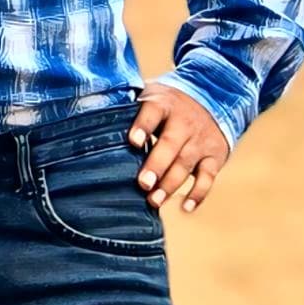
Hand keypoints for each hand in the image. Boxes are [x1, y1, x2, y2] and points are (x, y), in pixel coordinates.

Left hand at [127, 86, 231, 215]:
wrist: (214, 99)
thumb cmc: (167, 106)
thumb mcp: (151, 97)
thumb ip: (128, 110)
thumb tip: (89, 123)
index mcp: (163, 104)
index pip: (153, 112)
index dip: (144, 126)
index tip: (133, 141)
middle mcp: (184, 122)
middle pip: (171, 144)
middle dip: (157, 165)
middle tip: (143, 184)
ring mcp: (201, 140)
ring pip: (186, 163)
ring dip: (170, 184)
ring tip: (154, 201)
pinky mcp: (214, 156)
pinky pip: (208, 177)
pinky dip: (198, 193)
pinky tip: (186, 207)